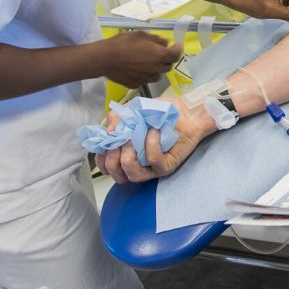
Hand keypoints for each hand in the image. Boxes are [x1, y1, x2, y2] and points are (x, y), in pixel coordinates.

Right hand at [95, 93, 216, 183]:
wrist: (186, 110)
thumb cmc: (160, 112)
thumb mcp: (133, 110)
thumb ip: (117, 119)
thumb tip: (107, 133)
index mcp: (128, 153)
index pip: (108, 168)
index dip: (101, 161)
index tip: (102, 146)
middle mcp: (140, 164)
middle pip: (119, 177)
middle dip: (113, 162)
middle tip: (118, 143)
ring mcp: (154, 168)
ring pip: (134, 176)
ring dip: (128, 158)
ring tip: (132, 140)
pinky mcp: (168, 165)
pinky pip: (154, 162)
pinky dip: (151, 145)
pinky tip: (153, 131)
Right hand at [96, 32, 180, 87]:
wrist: (106, 59)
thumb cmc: (124, 43)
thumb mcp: (142, 35)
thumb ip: (156, 40)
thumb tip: (165, 43)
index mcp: (160, 56)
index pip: (176, 55)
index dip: (177, 49)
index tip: (175, 45)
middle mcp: (157, 70)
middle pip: (168, 66)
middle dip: (166, 59)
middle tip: (159, 53)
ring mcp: (147, 79)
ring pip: (157, 75)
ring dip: (156, 68)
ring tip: (147, 62)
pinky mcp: (137, 85)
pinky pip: (145, 80)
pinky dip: (144, 74)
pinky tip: (136, 69)